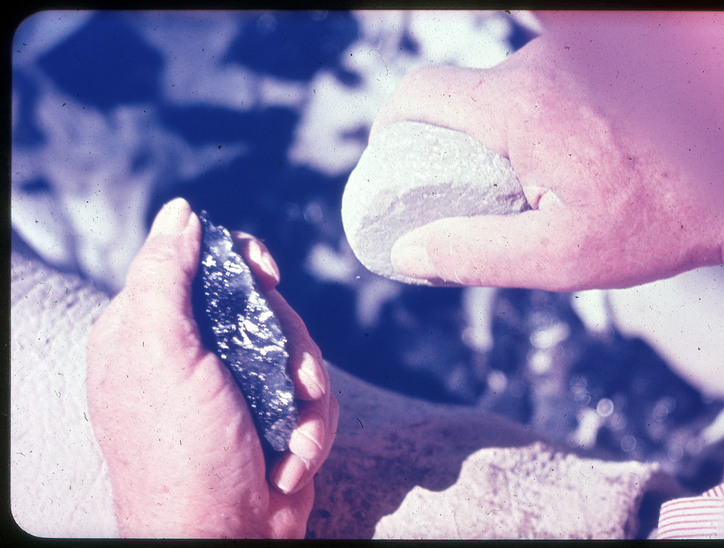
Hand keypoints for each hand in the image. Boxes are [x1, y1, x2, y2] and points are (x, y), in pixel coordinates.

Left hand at [86, 198, 337, 537]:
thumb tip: (180, 210)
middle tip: (291, 378)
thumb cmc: (184, 447)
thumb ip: (165, 274)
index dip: (243, 263)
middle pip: (265, 306)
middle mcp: (196, 354)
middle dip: (289, 342)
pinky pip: (312, 394)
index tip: (269, 276)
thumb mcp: (161, 350)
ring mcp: (238, 387)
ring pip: (297, 349)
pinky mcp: (273, 415)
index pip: (201, 264)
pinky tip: (293, 455)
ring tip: (293, 429)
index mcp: (154, 330)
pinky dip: (311, 424)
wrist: (226, 535)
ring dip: (306, 391)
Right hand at [373, 13, 723, 289]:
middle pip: (463, 96)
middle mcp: (541, 68)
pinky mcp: (599, 59)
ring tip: (539, 184)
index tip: (392, 153)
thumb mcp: (559, 257)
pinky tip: (572, 159)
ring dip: (502, 134)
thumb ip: (474, 254)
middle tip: (474, 194)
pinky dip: (537, 121)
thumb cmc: (655, 220)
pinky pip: (541, 86)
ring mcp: (572, 58)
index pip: (422, 93)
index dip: (393, 122)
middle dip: (455, 144)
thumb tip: (408, 252)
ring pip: (504, 91)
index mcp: (519, 111)